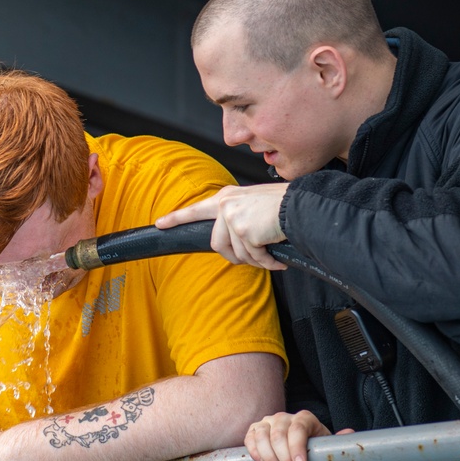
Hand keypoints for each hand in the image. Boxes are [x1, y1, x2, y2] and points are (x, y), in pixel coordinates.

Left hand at [155, 183, 289, 269]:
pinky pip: (253, 257)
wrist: (300, 206)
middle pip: (217, 244)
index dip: (176, 218)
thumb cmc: (281, 205)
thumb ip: (235, 216)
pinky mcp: (244, 232)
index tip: (159, 224)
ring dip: (254, 260)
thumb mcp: (251, 203)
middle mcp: (225, 206)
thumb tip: (231, 241)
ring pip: (236, 253)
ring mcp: (233, 219)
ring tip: (269, 256)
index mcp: (225, 197)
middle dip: (234, 257)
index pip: (195, 210)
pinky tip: (277, 261)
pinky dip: (267, 263)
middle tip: (252, 259)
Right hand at [245, 410, 353, 460]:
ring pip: (262, 438)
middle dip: (286, 460)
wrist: (296, 451)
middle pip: (279, 435)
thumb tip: (350, 433)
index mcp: (304, 418)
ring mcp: (267, 423)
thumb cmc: (313, 449)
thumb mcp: (327, 447)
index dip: (297, 446)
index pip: (298, 428)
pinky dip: (255, 453)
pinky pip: (250, 440)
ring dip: (270, 459)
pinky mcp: (254, 431)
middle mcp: (283, 417)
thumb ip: (337, 442)